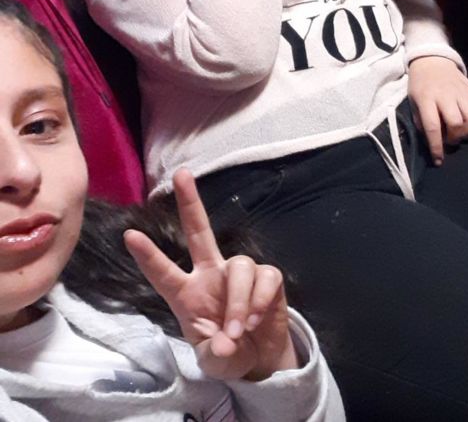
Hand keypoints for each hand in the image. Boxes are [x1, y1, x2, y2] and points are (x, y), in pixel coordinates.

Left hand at [124, 169, 296, 381]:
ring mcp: (239, 273)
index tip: (129, 235)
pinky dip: (260, 301)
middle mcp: (210, 274)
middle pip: (198, 230)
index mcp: (187, 294)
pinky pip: (264, 277)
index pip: (164, 272)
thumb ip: (216, 355)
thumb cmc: (228, 354)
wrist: (262, 359)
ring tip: (239, 329)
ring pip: (239, 266)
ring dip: (239, 302)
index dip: (148, 256)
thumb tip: (225, 344)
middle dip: (191, 201)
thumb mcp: (215, 364)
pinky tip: (256, 319)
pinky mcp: (267, 277)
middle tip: (181, 174)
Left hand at [408, 56, 467, 165]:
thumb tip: (432, 142)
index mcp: (426, 99)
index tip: (439, 160)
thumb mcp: (413, 102)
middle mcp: (445, 95)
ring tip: (463, 134)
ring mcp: (461, 91)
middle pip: (456, 123)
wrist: (432, 60)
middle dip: (455, 138)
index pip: (432, 126)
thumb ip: (421, 121)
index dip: (436, 146)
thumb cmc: (420, 85)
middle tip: (451, 141)